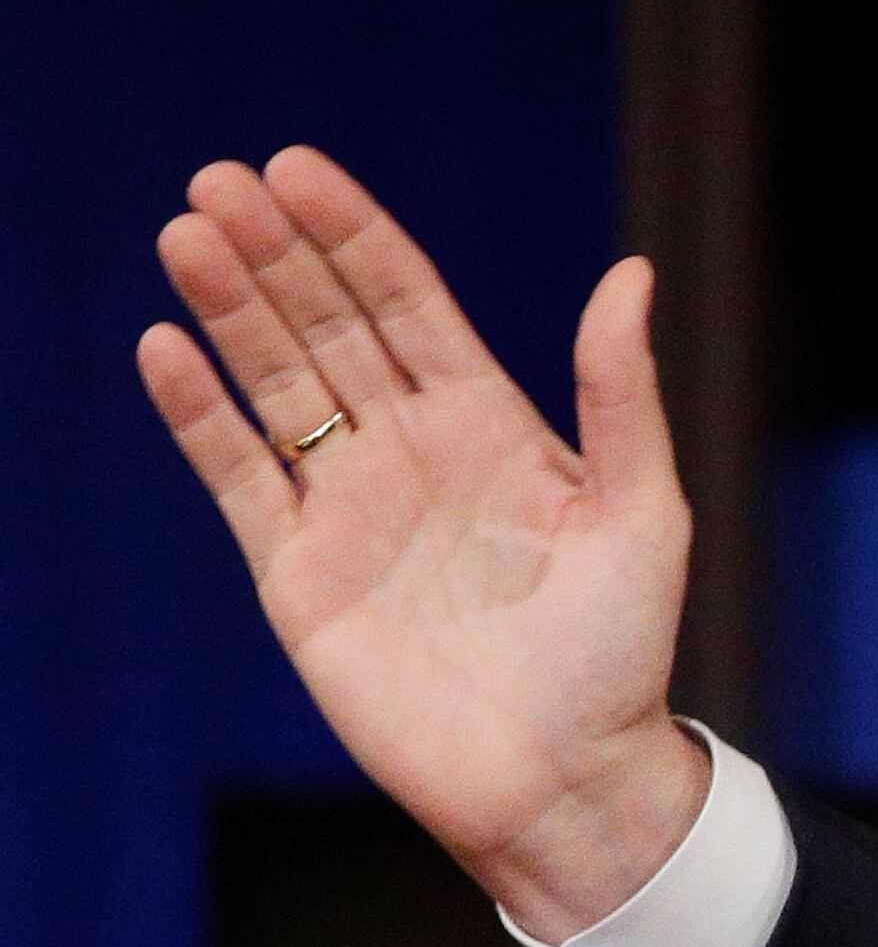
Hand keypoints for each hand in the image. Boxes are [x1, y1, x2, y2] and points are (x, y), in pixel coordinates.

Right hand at [139, 147, 707, 939]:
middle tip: (219, 180)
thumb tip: (631, 273)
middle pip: (326, 327)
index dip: (353, 235)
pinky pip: (238, 478)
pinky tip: (165, 349)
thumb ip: (621, 395)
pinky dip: (200, 416)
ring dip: (228, 312)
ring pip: (274, 385)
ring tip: (185, 234)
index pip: (406, 303)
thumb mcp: (642, 512)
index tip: (297, 168)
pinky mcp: (297, 574)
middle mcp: (412, 451)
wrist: (563, 778)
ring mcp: (348, 508)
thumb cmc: (620, 650)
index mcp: (492, 424)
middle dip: (274, 253)